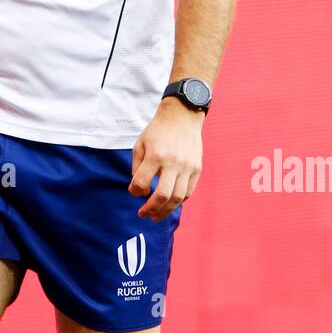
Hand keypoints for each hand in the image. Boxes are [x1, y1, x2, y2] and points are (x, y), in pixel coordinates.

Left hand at [129, 99, 203, 219]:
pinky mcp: (197, 168)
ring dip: (165, 211)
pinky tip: (170, 203)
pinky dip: (178, 201)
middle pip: (162, 196)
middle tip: (143, 215)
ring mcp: (187, 166)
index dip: (135, 192)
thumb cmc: (157, 131)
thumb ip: (137, 167)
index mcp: (155, 155)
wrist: (182, 116)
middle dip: (150, 209)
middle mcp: (173, 162)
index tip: (134, 192)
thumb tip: (139, 190)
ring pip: (177, 198)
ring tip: (156, 216)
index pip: (142, 183)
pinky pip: (188, 192)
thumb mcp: (140, 144)